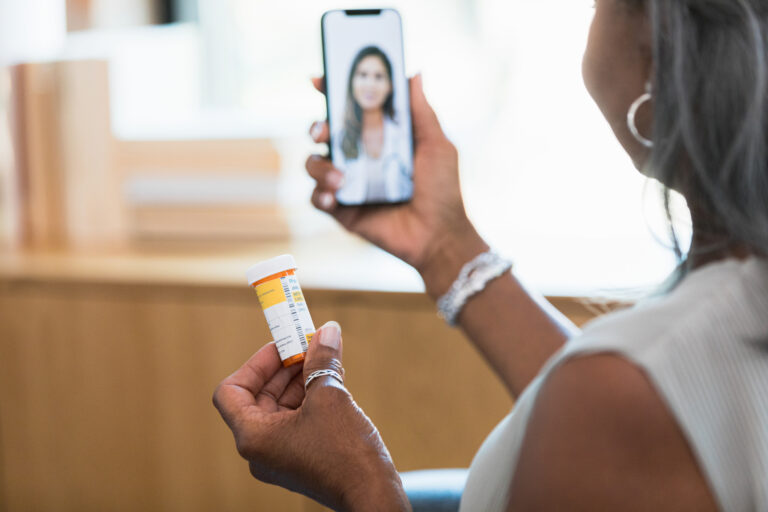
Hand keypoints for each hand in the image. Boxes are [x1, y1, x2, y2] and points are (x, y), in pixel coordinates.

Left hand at [213, 322, 409, 511]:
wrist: (373, 495)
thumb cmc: (346, 453)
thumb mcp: (330, 396)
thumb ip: (322, 359)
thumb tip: (326, 331)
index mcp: (254, 437)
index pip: (231, 391)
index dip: (255, 364)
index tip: (282, 347)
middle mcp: (260, 449)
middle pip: (258, 396)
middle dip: (282, 367)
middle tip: (306, 343)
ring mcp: (280, 456)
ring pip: (280, 407)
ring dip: (299, 379)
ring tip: (324, 357)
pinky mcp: (301, 458)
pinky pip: (295, 420)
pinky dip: (309, 397)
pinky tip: (331, 379)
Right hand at [306, 75, 480, 277]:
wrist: (439, 234)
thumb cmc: (443, 189)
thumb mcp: (436, 145)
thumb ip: (420, 111)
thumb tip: (414, 72)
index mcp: (378, 136)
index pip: (349, 109)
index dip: (331, 92)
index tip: (318, 81)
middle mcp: (358, 157)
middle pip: (324, 133)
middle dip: (317, 127)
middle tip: (324, 132)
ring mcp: (348, 184)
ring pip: (313, 164)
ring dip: (318, 166)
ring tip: (339, 178)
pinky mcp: (342, 211)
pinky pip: (316, 199)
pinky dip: (318, 194)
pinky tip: (332, 196)